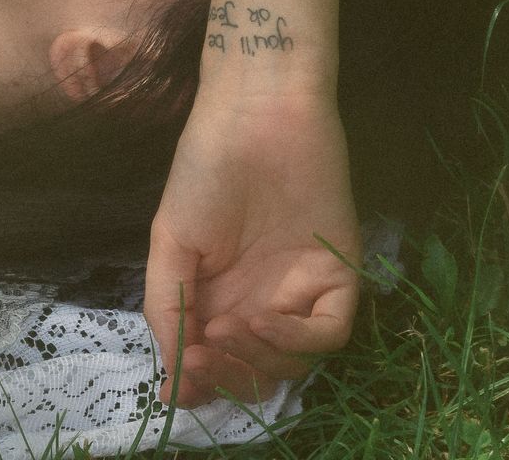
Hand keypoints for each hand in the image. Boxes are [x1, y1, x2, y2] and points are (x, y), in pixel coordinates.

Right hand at [143, 92, 360, 408]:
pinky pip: (328, 334)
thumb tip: (174, 379)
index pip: (216, 363)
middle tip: (201, 359)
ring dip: (256, 361)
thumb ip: (169, 305)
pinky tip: (261, 317)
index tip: (178, 392)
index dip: (199, 385)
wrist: (257, 116)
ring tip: (225, 331)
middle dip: (226, 379)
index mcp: (218, 297)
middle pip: (255, 373)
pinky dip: (294, 340)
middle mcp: (261, 304)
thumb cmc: (205, 171)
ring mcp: (301, 293)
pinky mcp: (339, 278)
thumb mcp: (170, 240)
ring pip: (292, 364)